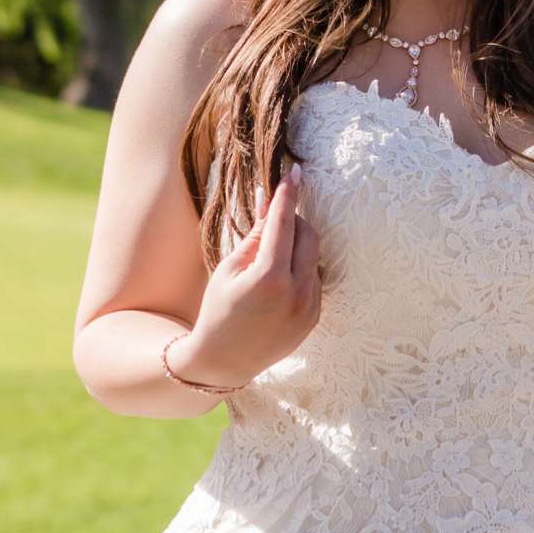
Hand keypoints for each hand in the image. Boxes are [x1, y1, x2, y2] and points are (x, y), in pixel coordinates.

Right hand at [172, 167, 321, 389]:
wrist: (224, 361)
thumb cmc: (218, 310)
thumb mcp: (229, 268)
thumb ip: (255, 234)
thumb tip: (268, 200)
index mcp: (270, 277)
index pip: (284, 222)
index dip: (288, 194)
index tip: (294, 171)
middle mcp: (296, 292)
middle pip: (307, 234)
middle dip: (294, 219)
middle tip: (275, 217)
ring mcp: (310, 307)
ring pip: (313, 256)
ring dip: (297, 245)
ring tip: (270, 257)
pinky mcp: (315, 317)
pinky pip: (314, 278)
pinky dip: (300, 269)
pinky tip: (277, 281)